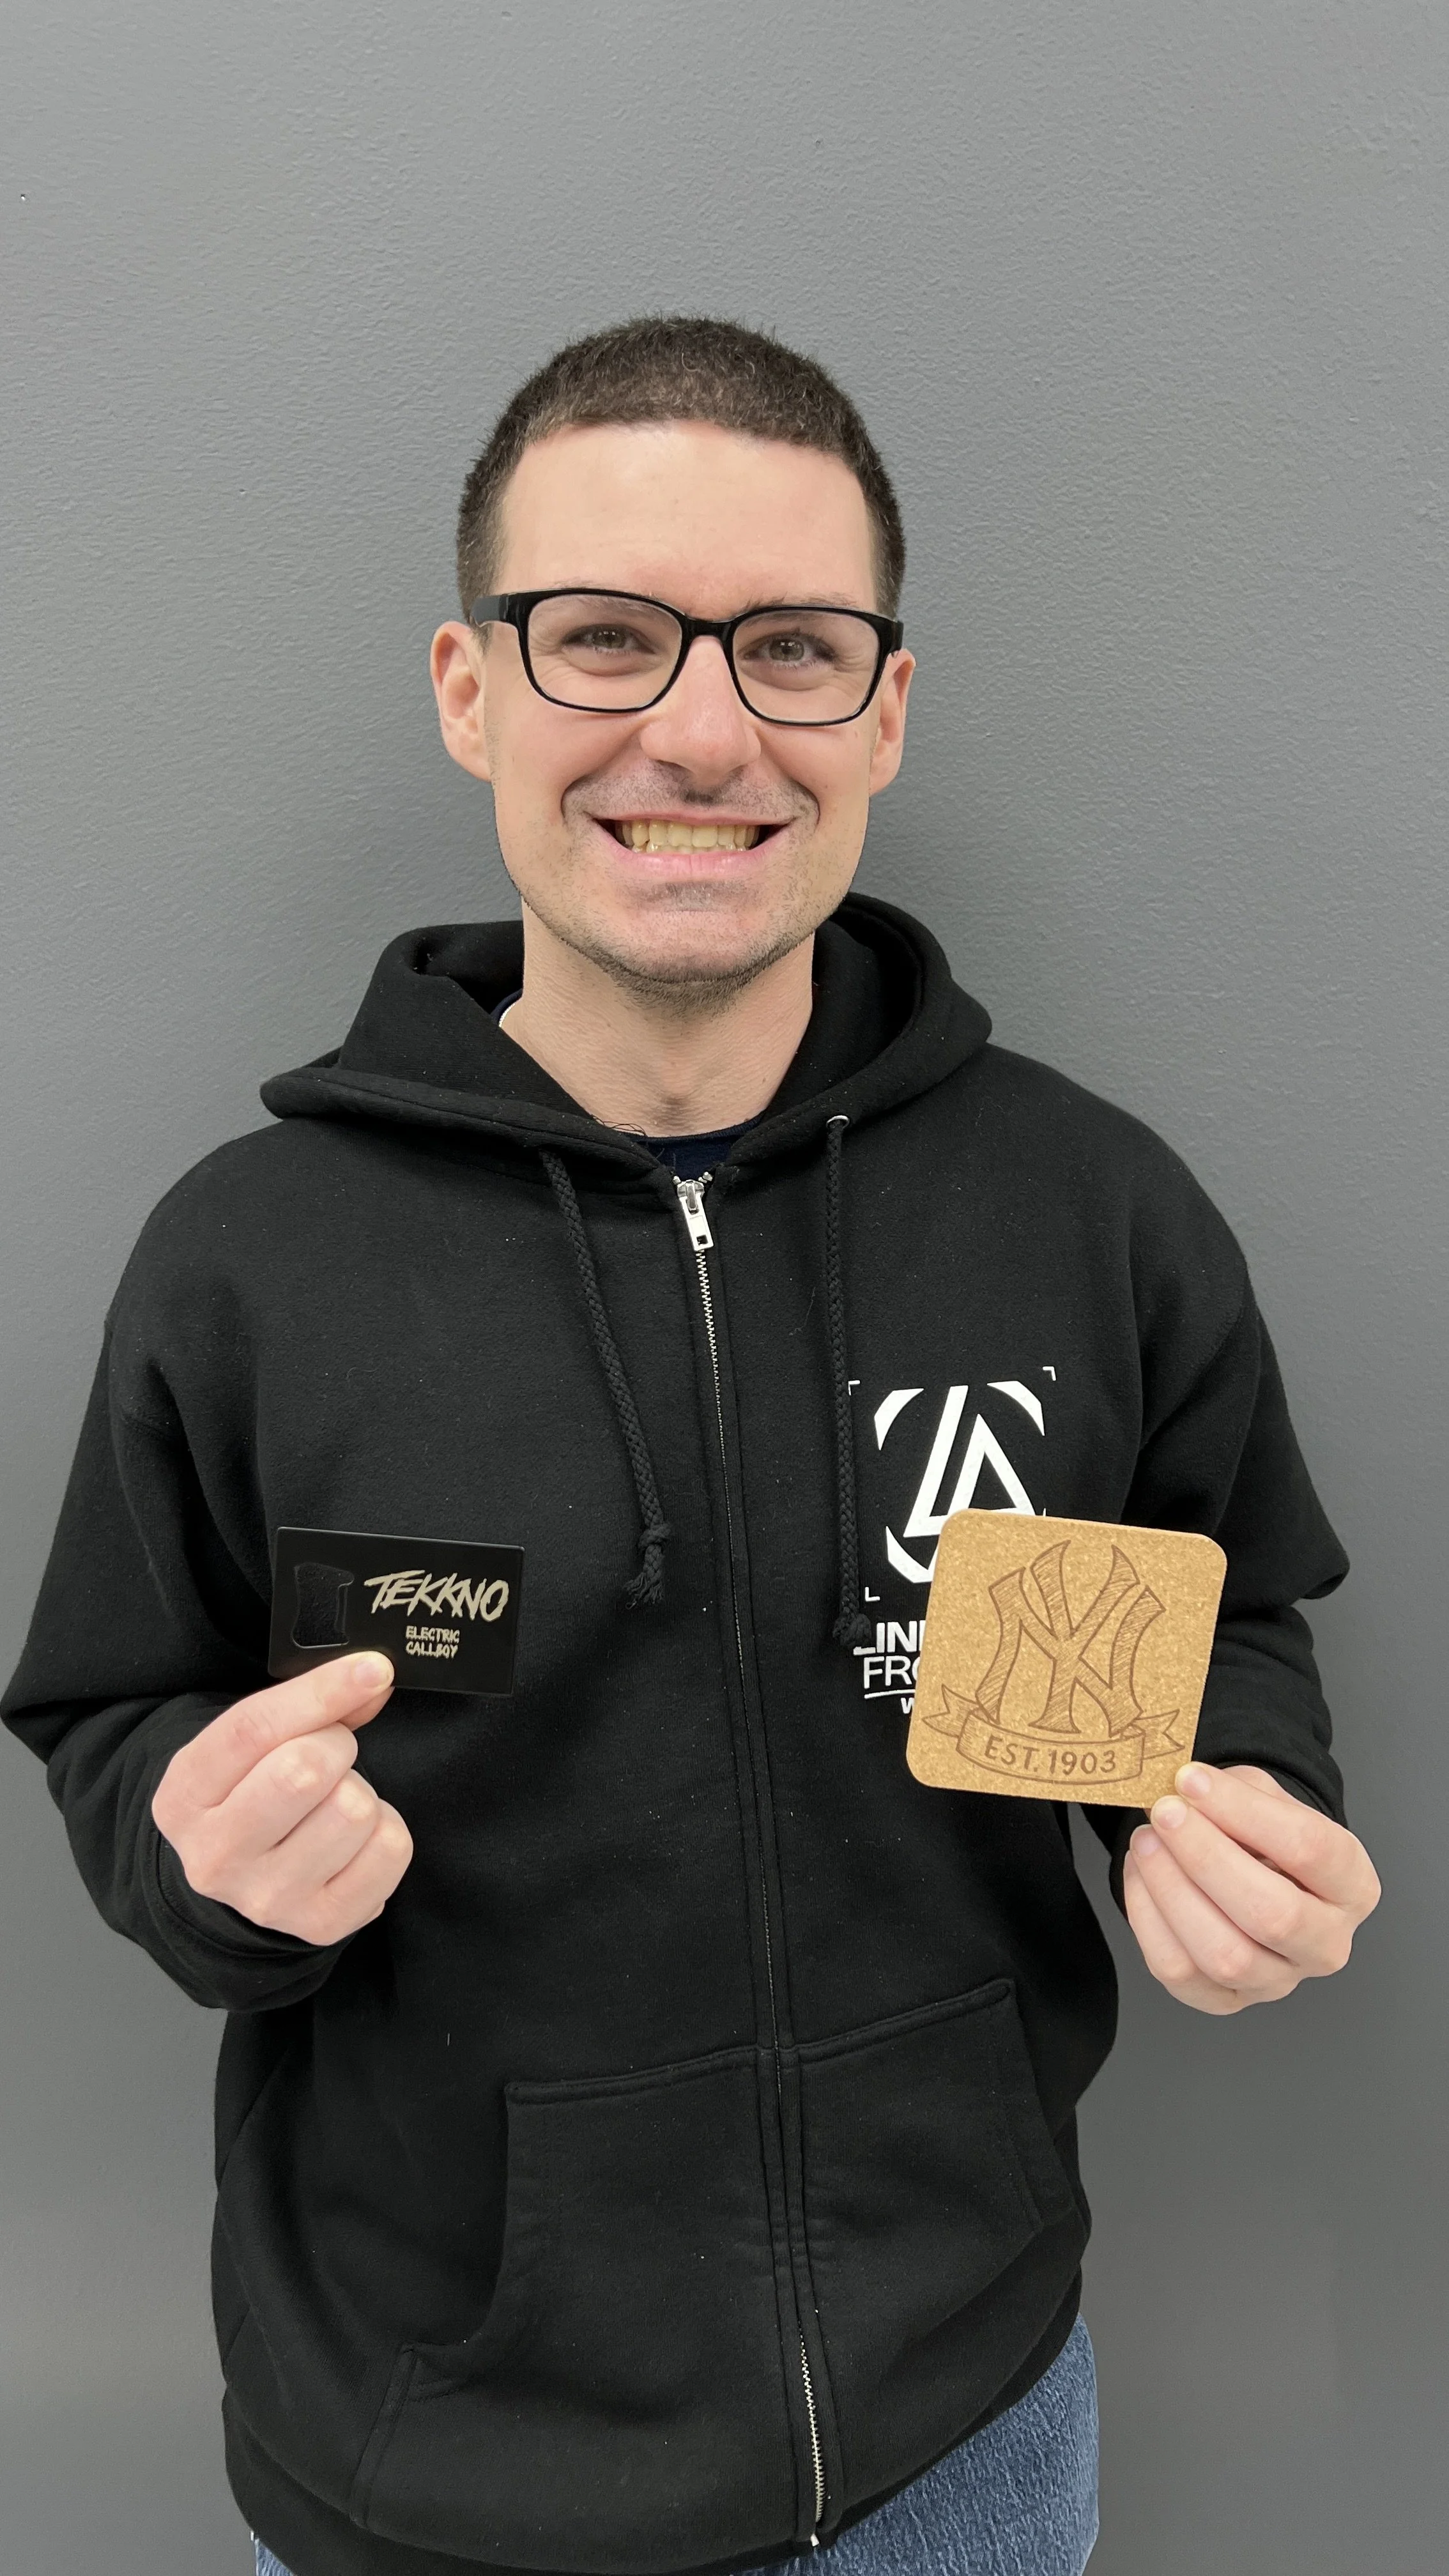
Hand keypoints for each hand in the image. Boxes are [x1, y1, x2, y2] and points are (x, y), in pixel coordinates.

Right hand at [151, 1653, 412, 1944]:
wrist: (240, 1880)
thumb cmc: (250, 1794)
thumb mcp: (250, 1747)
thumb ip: (308, 1705)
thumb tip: (372, 1677)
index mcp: (184, 1797)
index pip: (252, 1730)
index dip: (321, 1691)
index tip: (373, 1668)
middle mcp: (216, 1855)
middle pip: (304, 1770)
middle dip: (336, 1746)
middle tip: (330, 1757)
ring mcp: (268, 1897)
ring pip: (354, 1809)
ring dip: (360, 1792)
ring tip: (332, 1804)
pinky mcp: (321, 1923)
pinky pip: (390, 1849)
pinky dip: (386, 1831)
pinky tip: (354, 1839)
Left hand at [1122, 1761, 1379, 2015]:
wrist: (1254, 1869)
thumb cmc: (1261, 1832)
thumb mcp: (1264, 1796)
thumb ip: (1236, 1792)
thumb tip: (1187, 1793)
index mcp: (1352, 1886)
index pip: (1310, 1850)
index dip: (1244, 1811)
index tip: (1191, 1780)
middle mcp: (1326, 1944)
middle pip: (1273, 1915)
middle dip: (1207, 1857)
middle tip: (1165, 1813)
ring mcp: (1279, 1981)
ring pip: (1225, 1955)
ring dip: (1172, 1890)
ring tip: (1146, 1840)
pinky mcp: (1226, 2001)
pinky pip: (1179, 1972)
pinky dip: (1148, 1919)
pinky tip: (1141, 1874)